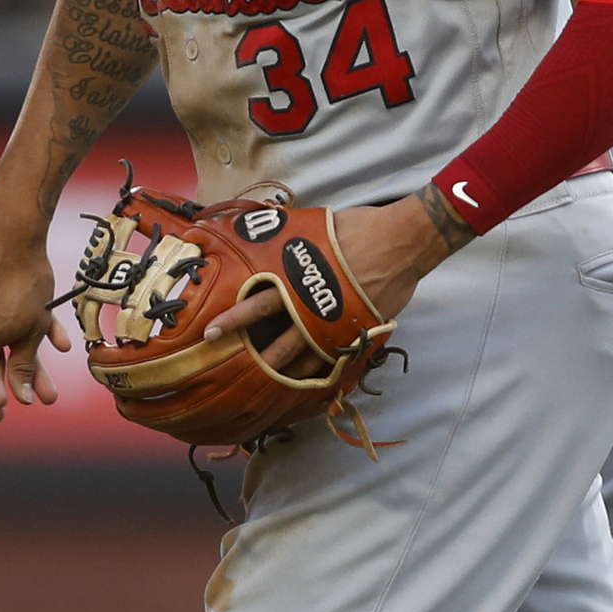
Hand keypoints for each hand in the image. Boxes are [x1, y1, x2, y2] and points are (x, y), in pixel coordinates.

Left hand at [200, 190, 457, 365]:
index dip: (235, 319)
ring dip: (283, 369)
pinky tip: (305, 379)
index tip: (212, 331)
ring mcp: (336, 324)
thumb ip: (292, 244)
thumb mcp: (314, 230)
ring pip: (304, 355)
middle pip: (277, 337)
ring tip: (266, 382)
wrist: (401, 242)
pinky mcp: (356, 332)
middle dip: (253, 354)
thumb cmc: (358, 229)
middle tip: (236, 369)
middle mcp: (313, 306)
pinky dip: (318, 369)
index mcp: (298, 280)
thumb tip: (269, 236)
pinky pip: (332, 357)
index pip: (258, 303)